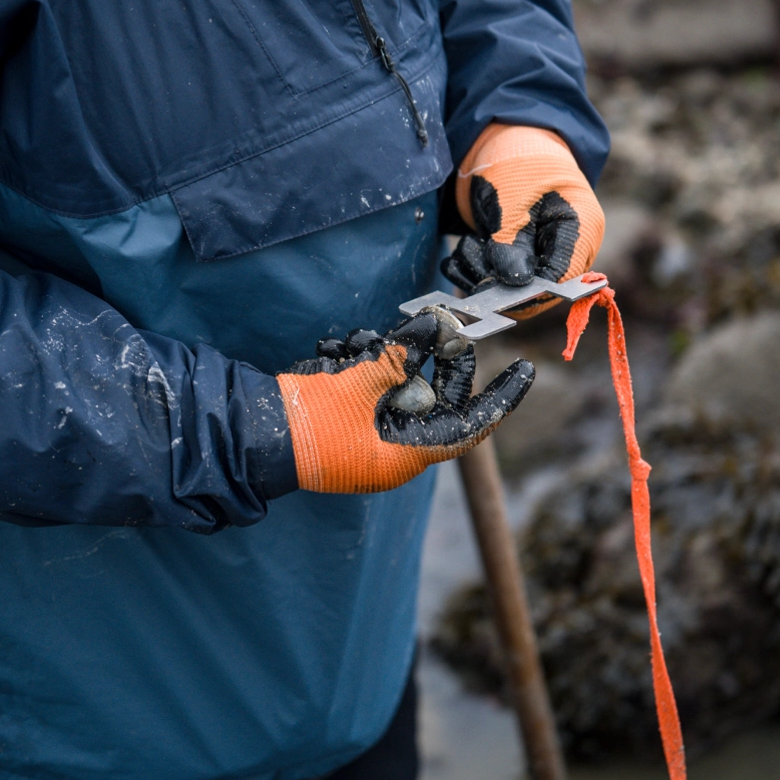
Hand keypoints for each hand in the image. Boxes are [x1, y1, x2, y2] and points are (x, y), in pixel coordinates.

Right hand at [277, 309, 534, 493]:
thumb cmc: (310, 422)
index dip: (501, 397)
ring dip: (389, 356)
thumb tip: (441, 325)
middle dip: (438, 359)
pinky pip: (371, 388)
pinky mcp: (347, 419)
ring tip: (364, 341)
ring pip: (400, 387)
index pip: (471, 426)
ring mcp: (370, 434)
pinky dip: (363, 365)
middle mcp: (395, 448)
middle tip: (445, 324)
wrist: (252, 436)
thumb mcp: (362, 383)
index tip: (526, 369)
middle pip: (437, 397)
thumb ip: (402, 354)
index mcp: (408, 455)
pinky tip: (336, 351)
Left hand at [442, 124, 604, 312]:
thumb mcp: (512, 199)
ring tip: (469, 244)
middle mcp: (568, 250)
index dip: (528, 291)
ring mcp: (544, 255)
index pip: (562, 280)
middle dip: (497, 279)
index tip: (492, 285)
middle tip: (471, 252)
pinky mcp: (521, 258)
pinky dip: (475, 270)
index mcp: (581, 231)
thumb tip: (513, 282)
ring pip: (512, 289)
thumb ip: (511, 242)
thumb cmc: (519, 162)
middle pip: (536, 289)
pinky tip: (466, 250)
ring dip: (480, 273)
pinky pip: (498, 280)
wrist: (508, 143)